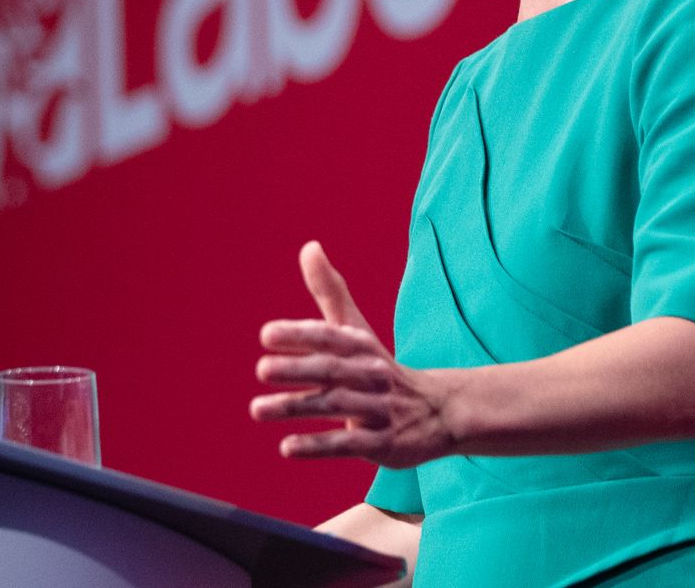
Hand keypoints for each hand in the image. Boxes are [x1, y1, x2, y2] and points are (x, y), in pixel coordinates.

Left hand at [249, 241, 455, 467]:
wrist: (438, 411)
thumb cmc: (380, 367)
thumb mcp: (358, 330)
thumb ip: (330, 292)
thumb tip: (309, 246)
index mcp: (363, 345)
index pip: (331, 336)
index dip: (301, 334)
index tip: (267, 334)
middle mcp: (372, 374)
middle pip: (333, 370)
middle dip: (298, 369)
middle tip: (261, 369)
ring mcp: (379, 409)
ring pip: (335, 406)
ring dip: (296, 407)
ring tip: (257, 409)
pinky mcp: (382, 444)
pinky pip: (347, 444)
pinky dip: (317, 446)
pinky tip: (286, 447)